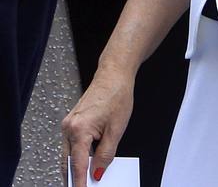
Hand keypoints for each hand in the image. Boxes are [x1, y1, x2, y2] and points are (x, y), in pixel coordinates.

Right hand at [62, 65, 133, 185]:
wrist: (113, 74)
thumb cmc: (117, 96)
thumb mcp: (116, 129)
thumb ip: (105, 155)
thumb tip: (97, 173)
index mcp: (79, 130)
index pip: (77, 166)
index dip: (80, 184)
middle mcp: (68, 127)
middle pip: (68, 163)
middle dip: (74, 179)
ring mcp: (68, 124)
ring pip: (68, 155)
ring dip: (76, 168)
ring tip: (86, 181)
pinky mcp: (71, 122)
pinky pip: (71, 145)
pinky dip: (77, 156)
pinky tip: (86, 164)